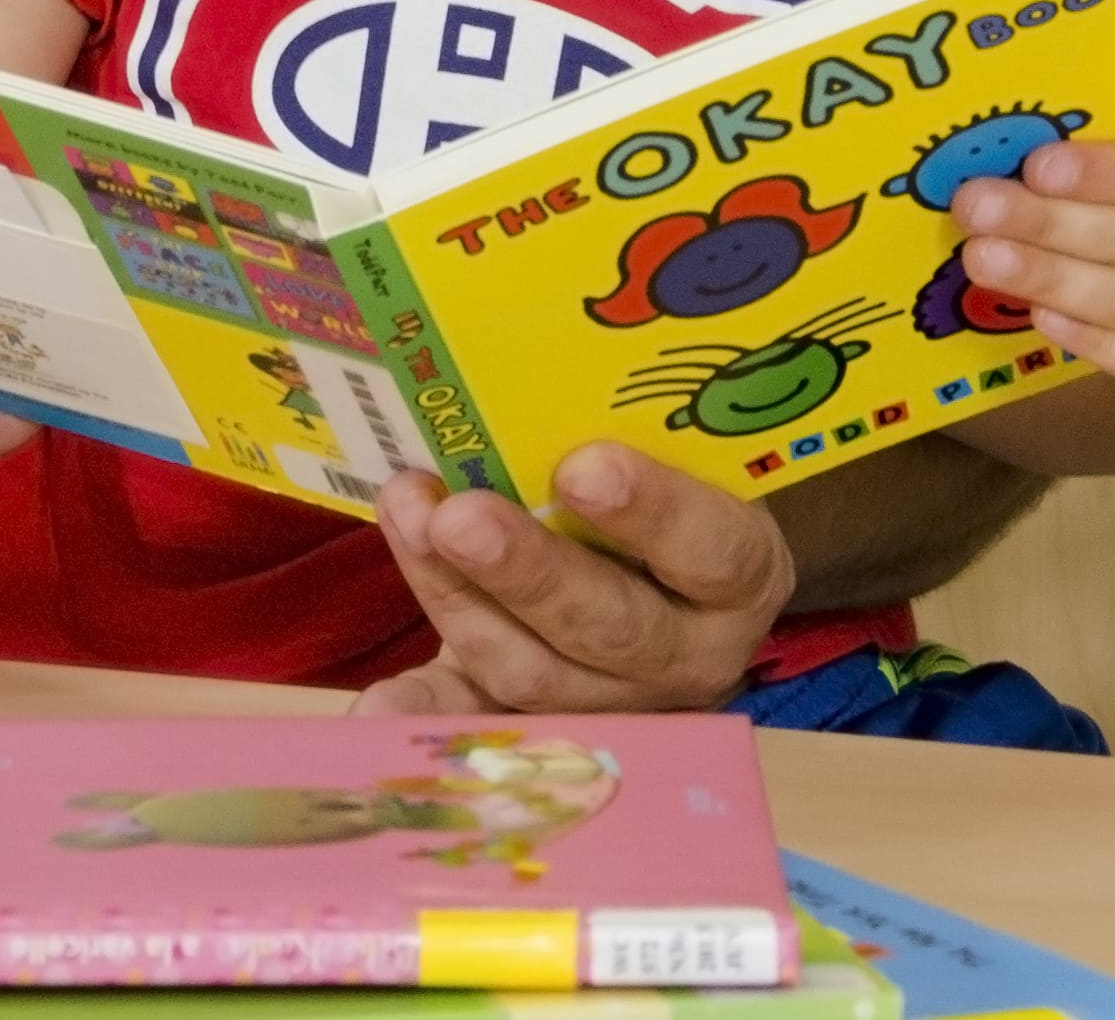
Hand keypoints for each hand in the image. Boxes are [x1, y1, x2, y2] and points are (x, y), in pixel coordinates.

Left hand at [353, 446, 794, 715]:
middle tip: (459, 516)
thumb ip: (617, 448)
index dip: (652, 512)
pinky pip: (480, 726)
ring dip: (457, 596)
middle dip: (528, 571)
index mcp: (738, 578)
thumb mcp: (674, 466)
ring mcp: (616, 705)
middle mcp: (690, 657)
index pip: (715, 552)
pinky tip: (376, 709)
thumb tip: (534, 381)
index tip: (582, 466)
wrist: (670, 585)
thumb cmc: (664, 499)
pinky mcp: (543, 734)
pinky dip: (424, 714)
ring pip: (535, 672)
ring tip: (409, 521)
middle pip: (612, 626)